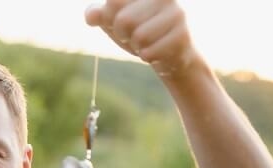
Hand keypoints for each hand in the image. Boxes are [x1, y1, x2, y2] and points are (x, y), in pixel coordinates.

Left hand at [85, 0, 199, 77]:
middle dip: (123, 34)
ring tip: (146, 42)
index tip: (119, 21)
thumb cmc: (137, 32)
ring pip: (139, 37)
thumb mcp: (114, 22)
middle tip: (134, 35)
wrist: (166, 54)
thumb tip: (91, 15)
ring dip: (137, 46)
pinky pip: (150, 52)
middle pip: (124, 20)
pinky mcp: (181, 35)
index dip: (109, 18)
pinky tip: (157, 51)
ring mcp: (176, 14)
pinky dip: (147, 56)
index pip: (113, 2)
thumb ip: (99, 15)